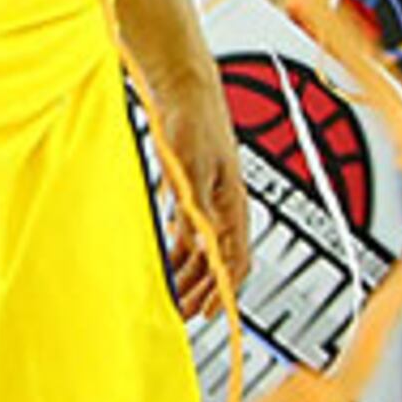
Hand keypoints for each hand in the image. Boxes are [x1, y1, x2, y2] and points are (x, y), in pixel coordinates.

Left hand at [146, 61, 252, 316]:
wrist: (183, 89)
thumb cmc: (193, 120)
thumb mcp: (191, 169)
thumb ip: (194, 208)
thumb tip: (196, 246)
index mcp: (233, 203)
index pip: (235, 259)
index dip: (222, 290)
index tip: (208, 312)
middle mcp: (224, 205)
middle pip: (218, 260)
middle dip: (201, 289)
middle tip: (180, 313)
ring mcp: (208, 199)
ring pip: (203, 249)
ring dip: (189, 274)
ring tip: (171, 294)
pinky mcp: (190, 191)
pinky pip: (189, 232)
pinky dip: (179, 251)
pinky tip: (166, 262)